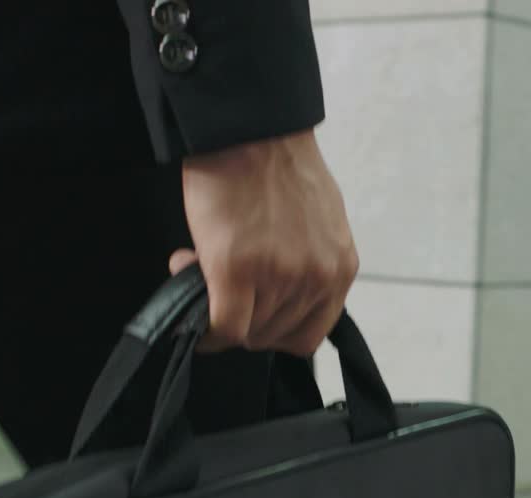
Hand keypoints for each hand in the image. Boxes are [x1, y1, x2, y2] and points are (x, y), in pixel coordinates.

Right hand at [173, 129, 357, 355]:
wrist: (250, 128)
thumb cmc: (277, 162)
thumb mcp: (319, 222)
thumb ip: (309, 261)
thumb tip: (277, 290)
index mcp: (340, 266)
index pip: (311, 333)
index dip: (275, 330)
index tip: (252, 315)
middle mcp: (316, 278)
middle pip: (275, 335)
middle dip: (243, 318)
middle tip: (220, 287)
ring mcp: (279, 277)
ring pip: (246, 332)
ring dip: (218, 313)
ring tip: (202, 271)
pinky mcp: (238, 271)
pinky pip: (222, 327)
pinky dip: (205, 329)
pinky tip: (190, 310)